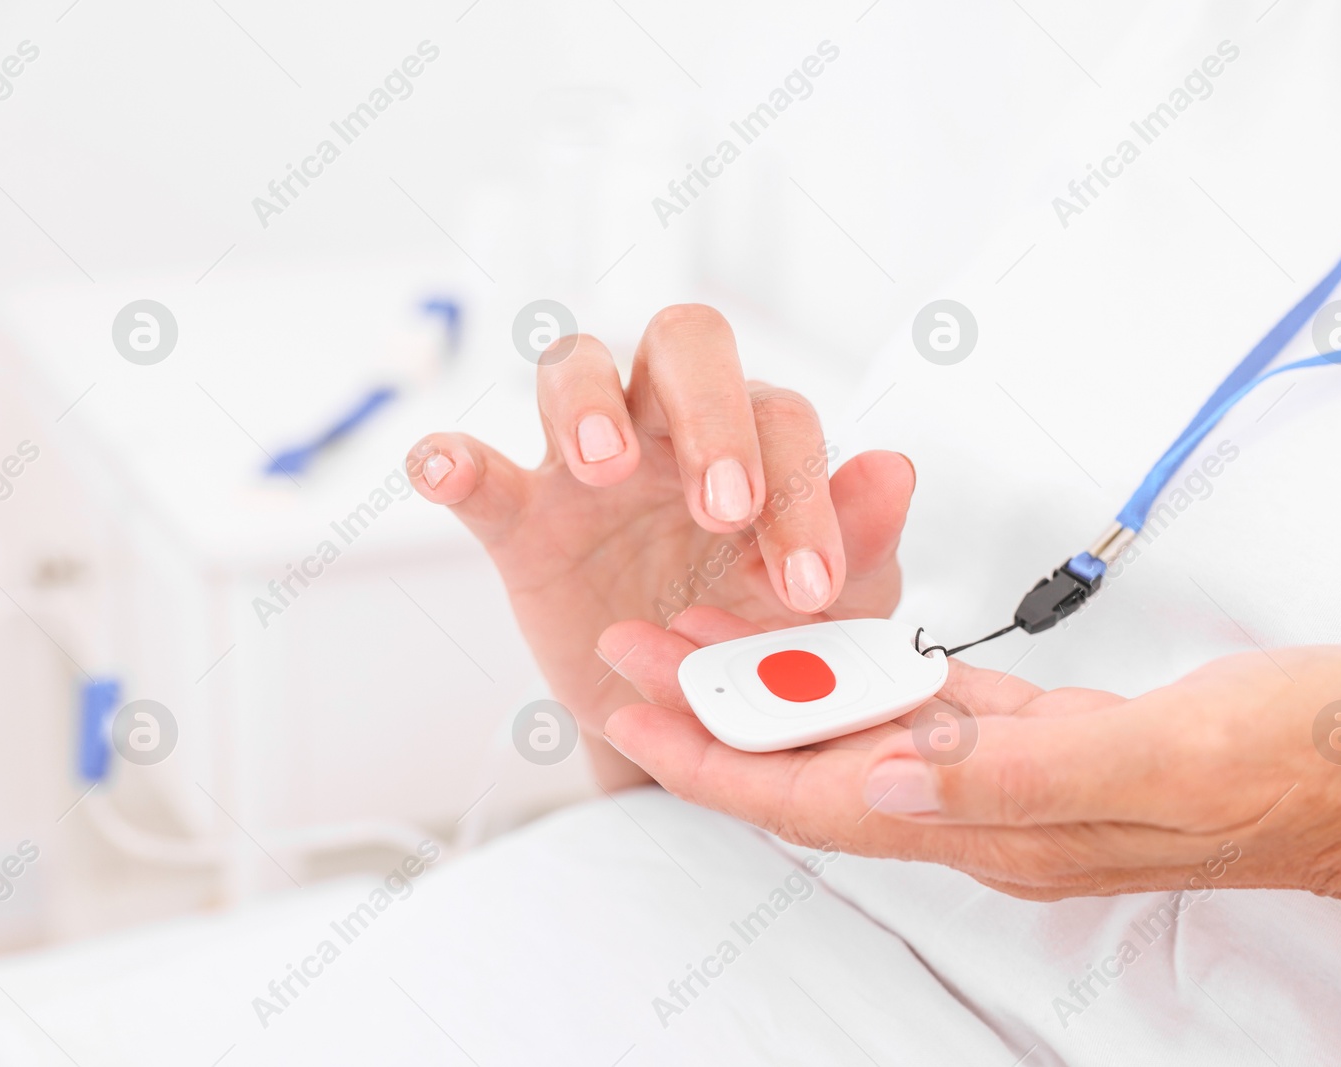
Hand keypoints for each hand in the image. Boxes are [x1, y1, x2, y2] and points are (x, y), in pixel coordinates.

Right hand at [406, 305, 914, 785]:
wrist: (692, 714)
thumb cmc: (769, 632)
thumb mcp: (832, 606)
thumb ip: (862, 541)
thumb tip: (895, 467)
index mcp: (759, 436)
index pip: (782, 421)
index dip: (800, 492)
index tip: (808, 589)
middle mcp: (672, 426)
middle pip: (682, 343)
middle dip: (706, 412)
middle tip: (721, 509)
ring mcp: (587, 466)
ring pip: (573, 369)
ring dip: (587, 406)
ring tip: (600, 469)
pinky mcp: (521, 522)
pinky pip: (478, 472)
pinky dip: (453, 461)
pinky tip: (445, 469)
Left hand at [600, 608, 1340, 1056]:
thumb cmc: (1293, 765)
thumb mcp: (1165, 760)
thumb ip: (1023, 772)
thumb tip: (886, 777)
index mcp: (1000, 824)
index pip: (815, 797)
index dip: (715, 756)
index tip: (627, 707)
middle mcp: (985, 810)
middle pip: (812, 765)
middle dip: (712, 714)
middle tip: (626, 649)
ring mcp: (1012, 774)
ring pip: (857, 732)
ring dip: (775, 688)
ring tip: (695, 631)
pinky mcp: (1044, 735)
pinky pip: (922, 704)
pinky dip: (860, 671)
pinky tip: (823, 637)